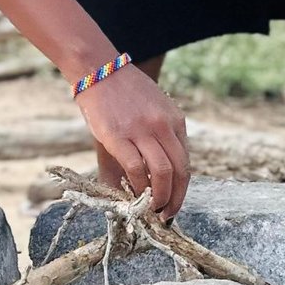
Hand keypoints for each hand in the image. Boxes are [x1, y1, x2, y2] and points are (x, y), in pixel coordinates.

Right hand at [76, 69, 189, 220]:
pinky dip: (137, 187)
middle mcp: (163, 126)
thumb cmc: (122, 94)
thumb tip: (150, 177)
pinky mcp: (118, 136)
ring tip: (152, 210)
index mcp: (175, 120)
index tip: (173, 202)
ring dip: (160, 198)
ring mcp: (142, 131)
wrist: (98, 70)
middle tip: (166, 215)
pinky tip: (133, 195)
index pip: (185, 162)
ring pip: (162, 173)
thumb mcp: (151, 111)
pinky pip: (136, 169)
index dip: (182, 188)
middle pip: (180, 171)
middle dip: (175, 199)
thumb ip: (155, 141)